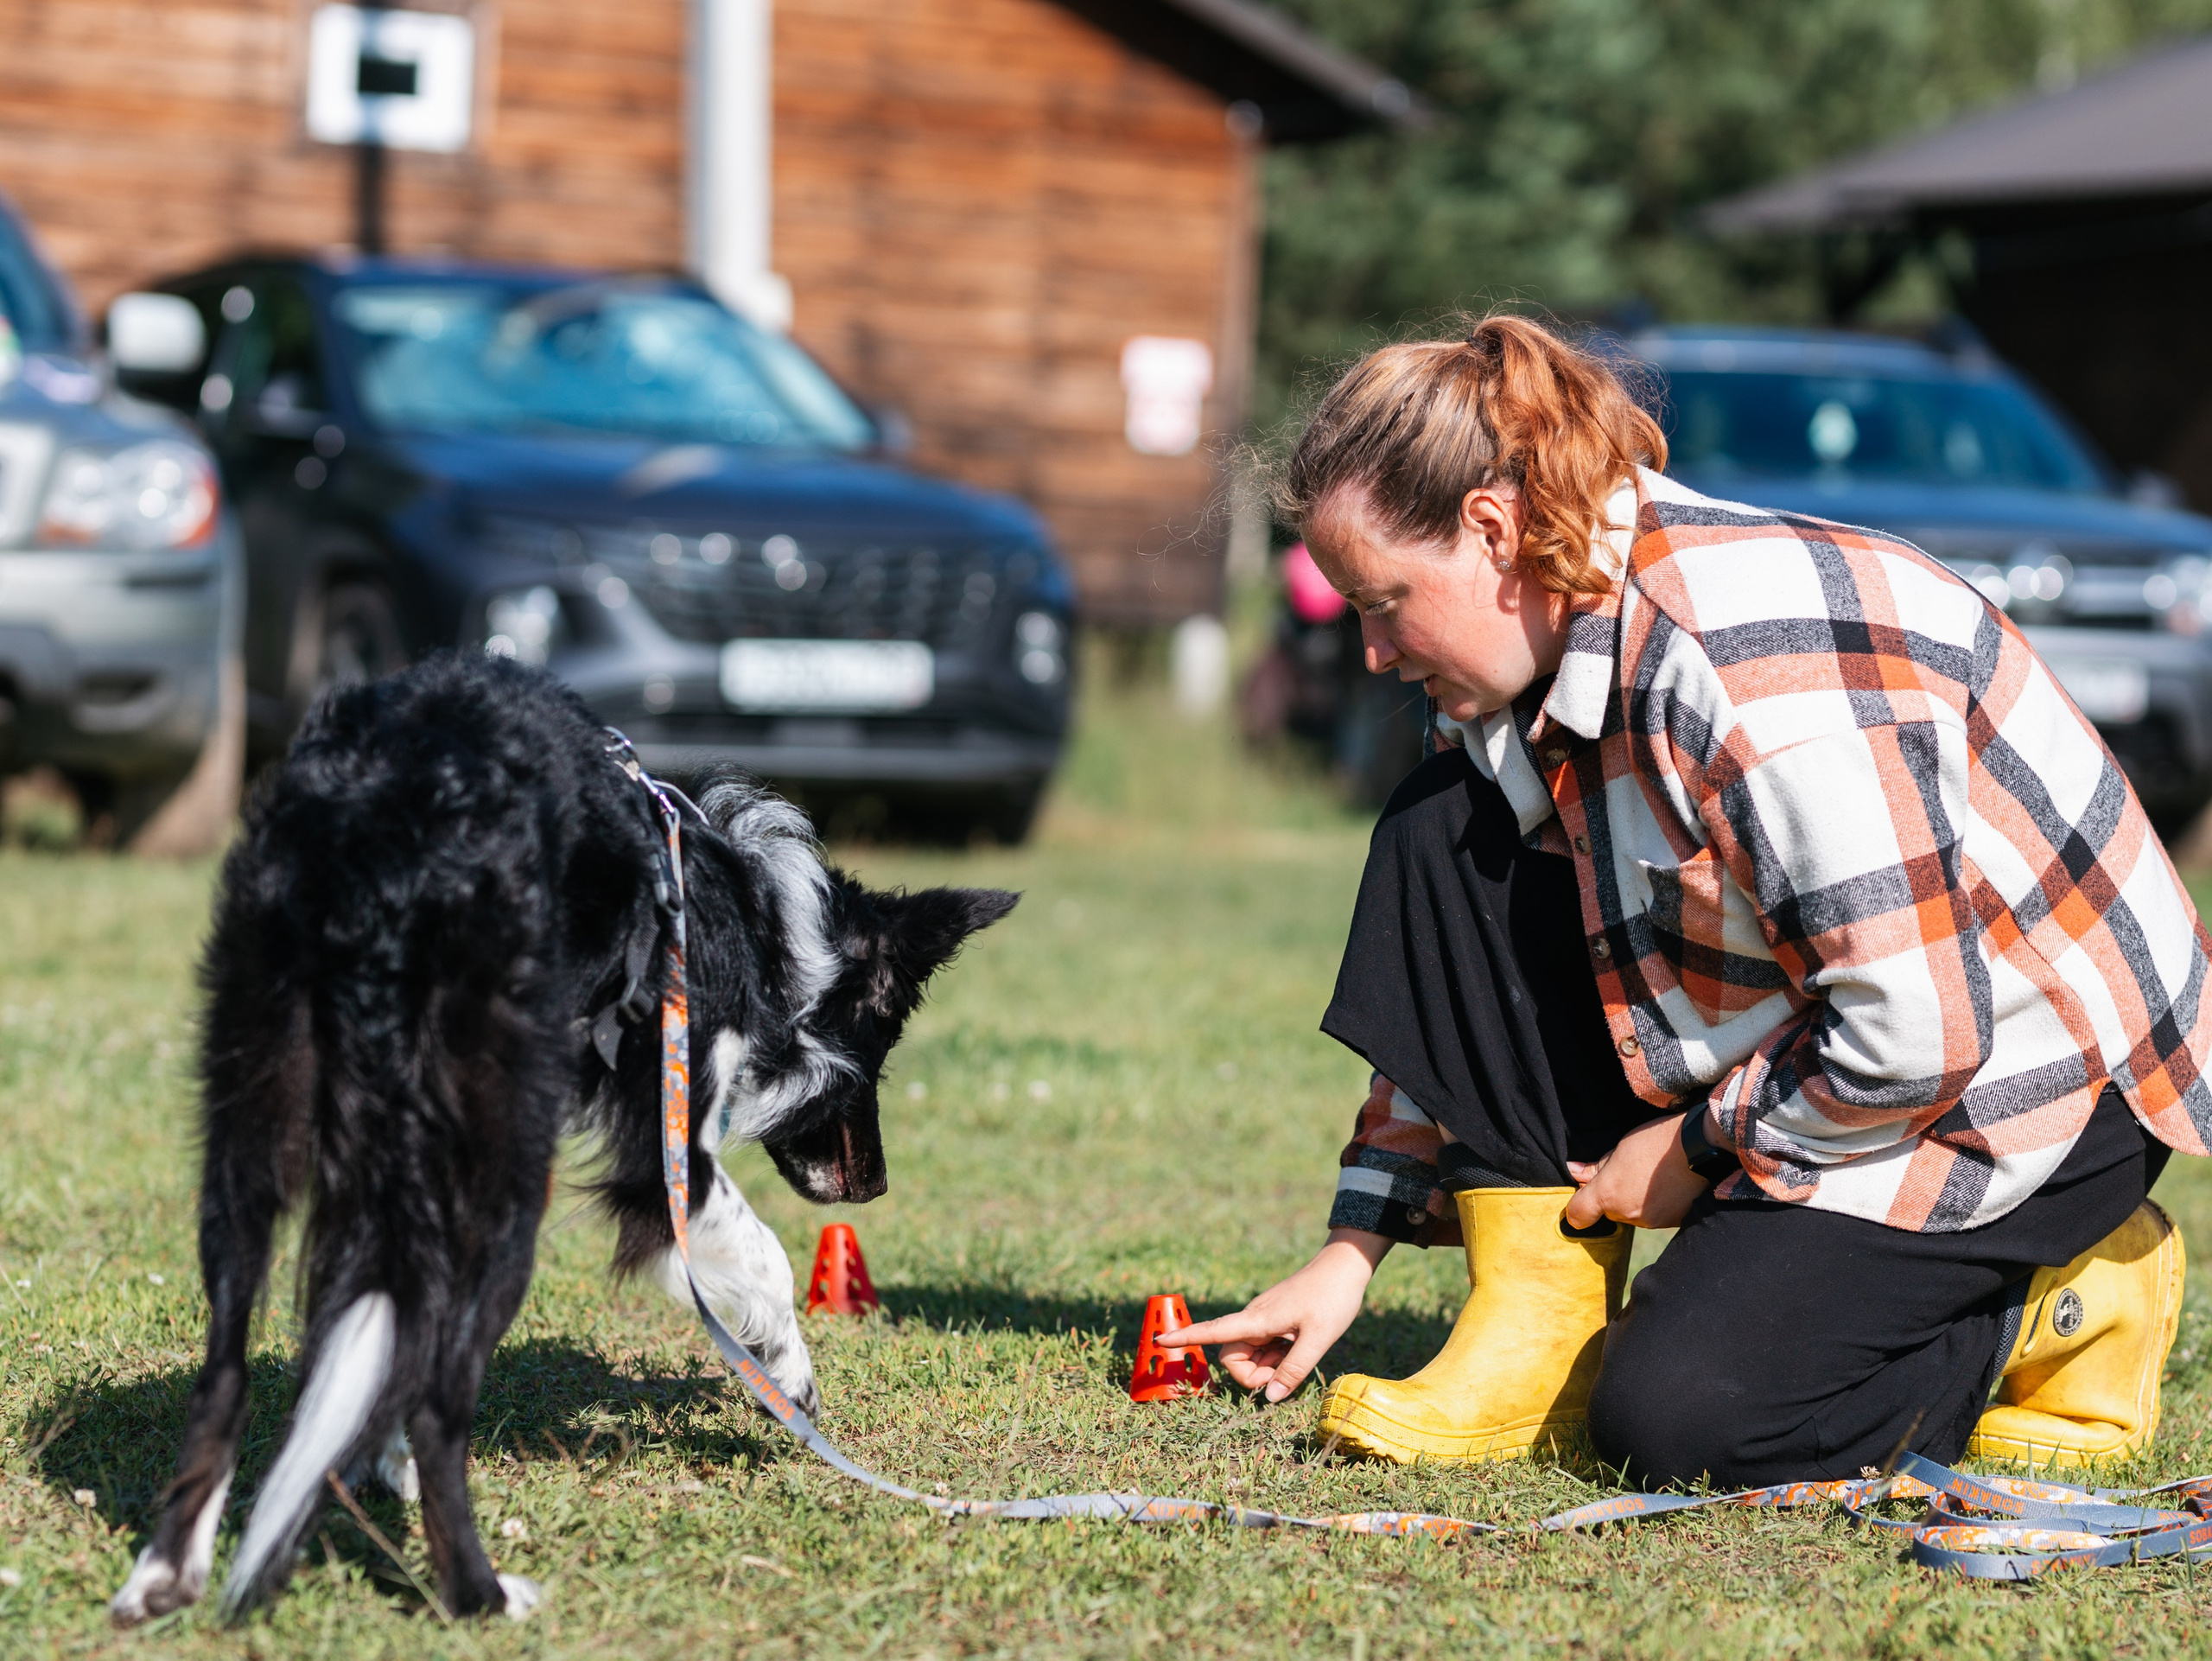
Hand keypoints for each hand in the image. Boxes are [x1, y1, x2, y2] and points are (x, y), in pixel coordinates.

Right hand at [1153, 1229, 1388, 1402]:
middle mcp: (1255, 1319)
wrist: (1345, 1266)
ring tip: (1298, 1353)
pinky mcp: (1275, 1319)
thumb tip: (1269, 1398)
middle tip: (1284, 1375)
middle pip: (1233, 1356)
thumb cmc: (1332, 1299)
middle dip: (1252, 1374)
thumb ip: (1294, 1371)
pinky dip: (1277, 1356)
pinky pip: (1264, 1345)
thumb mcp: (1318, 1340)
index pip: (1214, 1331)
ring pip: (1251, 1353)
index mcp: (1258, 1320)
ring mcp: (1264, 1319)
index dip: (1187, 1337)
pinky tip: (1298, 1345)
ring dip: (1268, 1365)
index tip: (1161, 1339)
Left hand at [1564, 1111, 1708, 1230]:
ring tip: (1652, 1176)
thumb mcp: (1618, 1149)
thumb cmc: (1655, 1141)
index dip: (1579, 1205)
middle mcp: (1626, 1214)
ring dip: (1635, 1202)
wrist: (1698, 1147)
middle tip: (1629, 1172)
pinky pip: (1654, 1217)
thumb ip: (1594, 1168)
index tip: (1586, 1193)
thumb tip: (1573, 1171)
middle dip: (1614, 1196)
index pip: (1578, 1214)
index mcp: (1608, 1195)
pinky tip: (1666, 1186)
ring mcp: (1650, 1221)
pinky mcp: (1671, 1223)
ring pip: (1632, 1215)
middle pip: (1609, 1212)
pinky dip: (1656, 1205)